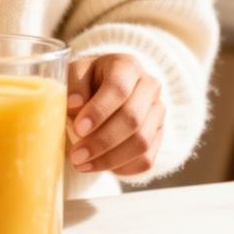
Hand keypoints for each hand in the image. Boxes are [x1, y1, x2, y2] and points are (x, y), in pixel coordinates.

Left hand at [66, 54, 164, 175]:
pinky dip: (123, 167)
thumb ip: (73, 85)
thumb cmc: (89, 79)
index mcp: (126, 65)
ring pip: (141, 143)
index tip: (78, 128)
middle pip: (132, 119)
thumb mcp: (76, 73)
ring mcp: (158, 111)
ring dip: (110, 159)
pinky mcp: (160, 134)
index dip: (99, 111)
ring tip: (83, 164)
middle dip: (102, 141)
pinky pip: (147, 159)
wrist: (109, 87)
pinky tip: (100, 166)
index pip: (118, 88)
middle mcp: (148, 85)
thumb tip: (75, 105)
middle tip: (77, 155)